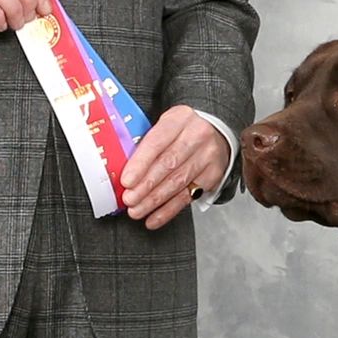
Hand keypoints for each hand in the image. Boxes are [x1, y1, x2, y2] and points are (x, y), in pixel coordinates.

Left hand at [120, 105, 227, 229]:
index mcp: (180, 119)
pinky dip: (168, 211)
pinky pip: (187, 197)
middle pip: (168, 165)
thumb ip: (147, 141)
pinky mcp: (213, 176)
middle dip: (145, 186)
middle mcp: (197, 136)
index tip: (126, 180)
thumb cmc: (183, 131)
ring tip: (136, 210)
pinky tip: (153, 218)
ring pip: (177, 183)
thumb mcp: (166, 125)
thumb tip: (120, 168)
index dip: (140, 163)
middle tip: (129, 199)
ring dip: (153, 201)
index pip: (157, 142)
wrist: (216, 133)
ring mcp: (208, 157)